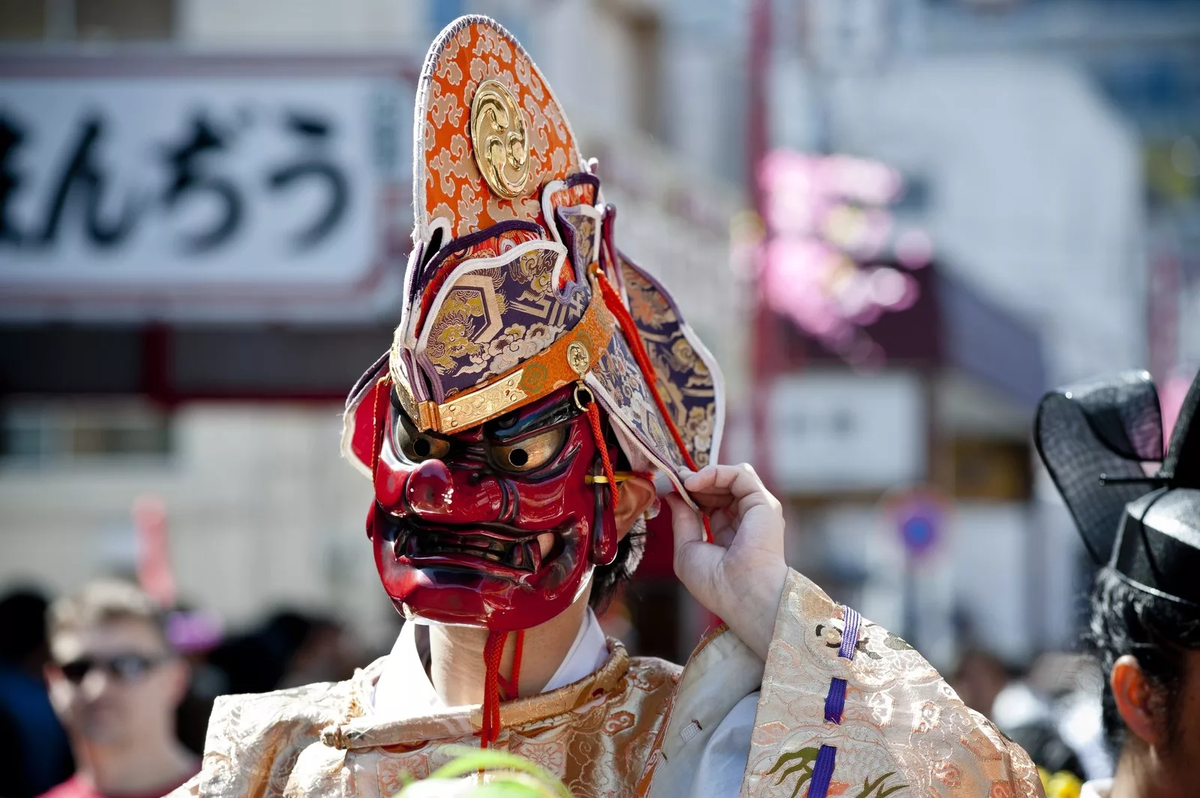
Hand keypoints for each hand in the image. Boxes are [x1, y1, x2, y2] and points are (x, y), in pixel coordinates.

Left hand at [666, 463, 788, 661]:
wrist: (741, 593)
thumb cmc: (715, 582)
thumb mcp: (687, 549)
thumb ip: (682, 521)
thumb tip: (673, 495)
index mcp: (730, 535)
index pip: (711, 504)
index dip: (692, 493)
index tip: (671, 488)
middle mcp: (746, 521)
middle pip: (721, 488)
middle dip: (696, 482)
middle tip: (674, 479)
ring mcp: (756, 511)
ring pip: (732, 478)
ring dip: (705, 476)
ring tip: (684, 482)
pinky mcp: (763, 502)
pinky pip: (740, 475)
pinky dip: (716, 472)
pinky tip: (694, 482)